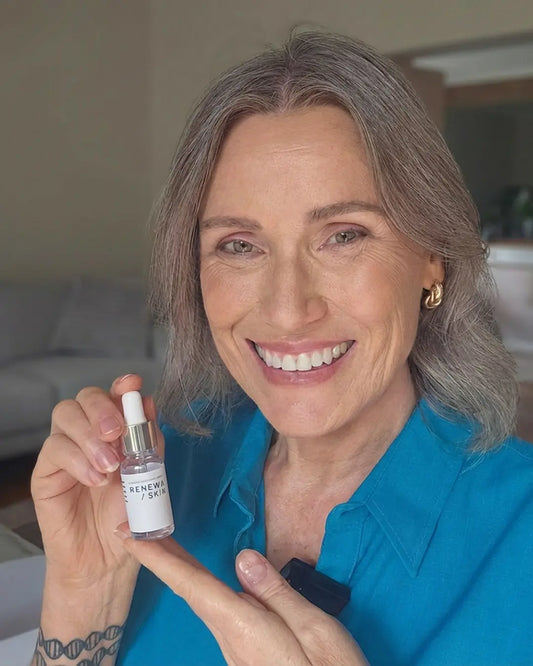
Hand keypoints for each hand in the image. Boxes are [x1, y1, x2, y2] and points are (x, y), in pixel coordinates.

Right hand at [32, 374, 162, 586]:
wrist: (108, 559)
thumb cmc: (128, 516)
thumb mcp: (148, 475)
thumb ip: (148, 441)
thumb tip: (149, 404)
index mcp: (115, 430)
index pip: (112, 395)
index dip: (121, 386)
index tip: (132, 385)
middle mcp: (88, 434)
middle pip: (85, 397)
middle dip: (103, 408)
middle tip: (117, 432)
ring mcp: (64, 450)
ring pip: (65, 415)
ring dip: (90, 436)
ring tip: (110, 466)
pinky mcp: (45, 473)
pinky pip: (54, 450)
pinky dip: (77, 460)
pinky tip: (95, 479)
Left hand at [116, 528, 367, 664]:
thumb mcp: (316, 630)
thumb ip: (278, 593)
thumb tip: (243, 558)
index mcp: (244, 626)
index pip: (192, 585)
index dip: (159, 559)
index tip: (130, 538)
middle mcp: (232, 636)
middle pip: (190, 590)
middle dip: (161, 559)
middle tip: (136, 530)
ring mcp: (236, 648)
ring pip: (202, 600)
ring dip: (179, 570)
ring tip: (165, 543)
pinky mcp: (246, 652)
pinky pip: (218, 610)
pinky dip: (200, 585)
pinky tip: (201, 578)